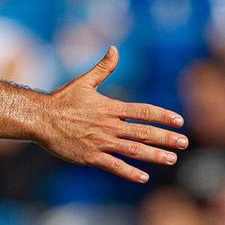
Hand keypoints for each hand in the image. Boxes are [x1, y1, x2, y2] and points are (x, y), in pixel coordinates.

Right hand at [39, 49, 189, 181]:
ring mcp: (100, 142)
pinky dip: (129, 172)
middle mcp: (109, 126)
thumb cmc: (61, 100)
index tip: (179, 121)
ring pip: (133, 150)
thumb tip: (114, 48)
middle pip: (144, 132)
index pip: (144, 112)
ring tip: (172, 159)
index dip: (163, 116)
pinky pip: (114, 166)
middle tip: (184, 143)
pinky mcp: (90, 157)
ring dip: (154, 155)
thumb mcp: (84, 81)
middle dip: (166, 138)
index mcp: (111, 108)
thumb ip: (103, 67)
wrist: (39, 119)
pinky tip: (144, 177)